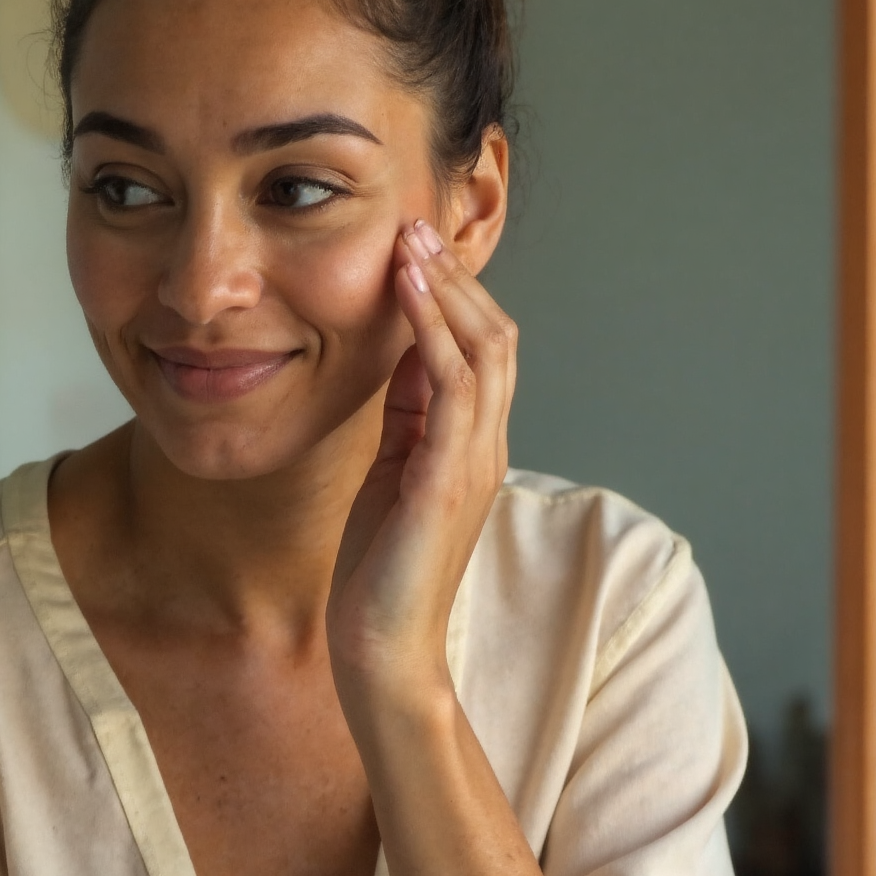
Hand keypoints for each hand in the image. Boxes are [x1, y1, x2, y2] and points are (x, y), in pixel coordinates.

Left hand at [327, 220, 515, 725]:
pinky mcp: (448, 477)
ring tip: (412, 240)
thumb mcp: (391, 475)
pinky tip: (404, 293)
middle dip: (456, 277)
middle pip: (495, 336)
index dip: (453, 295)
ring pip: (484, 349)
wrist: (383, 650)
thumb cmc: (380, 572)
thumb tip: (402, 357)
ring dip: (446, 288)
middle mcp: (484, 446)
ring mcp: (473, 461)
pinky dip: (434, 330)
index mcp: (470, 446)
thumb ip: (405, 419)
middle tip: (417, 224)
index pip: (481, 350)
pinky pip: (454, 384)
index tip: (415, 247)